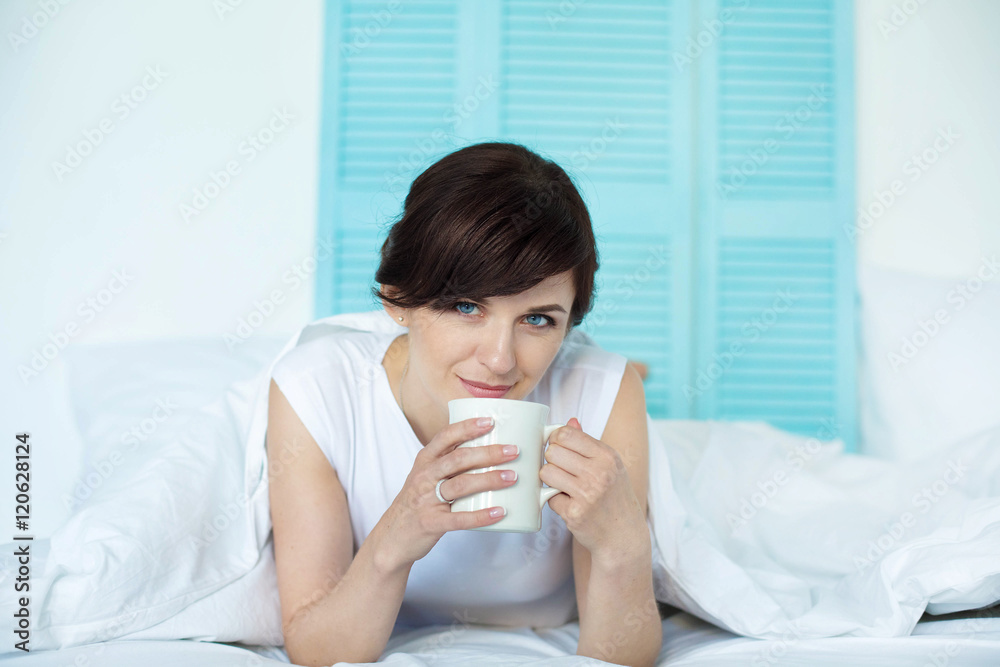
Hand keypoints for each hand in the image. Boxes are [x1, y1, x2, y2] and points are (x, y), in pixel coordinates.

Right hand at [375, 417, 518, 569]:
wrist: (392, 536)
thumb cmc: (417, 502)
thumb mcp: (426, 476)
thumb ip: (449, 464)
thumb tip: (489, 451)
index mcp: (425, 461)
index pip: (445, 437)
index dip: (467, 427)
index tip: (490, 422)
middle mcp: (425, 477)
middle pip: (458, 459)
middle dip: (488, 453)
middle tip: (513, 451)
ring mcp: (426, 500)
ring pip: (460, 485)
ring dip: (489, 480)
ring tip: (512, 477)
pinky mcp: (431, 523)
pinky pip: (459, 518)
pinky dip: (481, 516)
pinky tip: (499, 512)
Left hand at [541, 418, 647, 564]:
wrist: (623, 536)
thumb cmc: (615, 497)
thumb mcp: (609, 466)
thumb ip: (587, 443)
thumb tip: (570, 421)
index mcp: (607, 456)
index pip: (567, 434)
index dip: (556, 439)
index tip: (559, 448)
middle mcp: (599, 473)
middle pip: (553, 451)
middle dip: (552, 459)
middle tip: (562, 470)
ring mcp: (586, 494)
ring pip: (546, 472)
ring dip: (550, 479)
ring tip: (563, 485)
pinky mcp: (574, 514)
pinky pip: (549, 496)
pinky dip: (554, 500)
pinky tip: (569, 503)